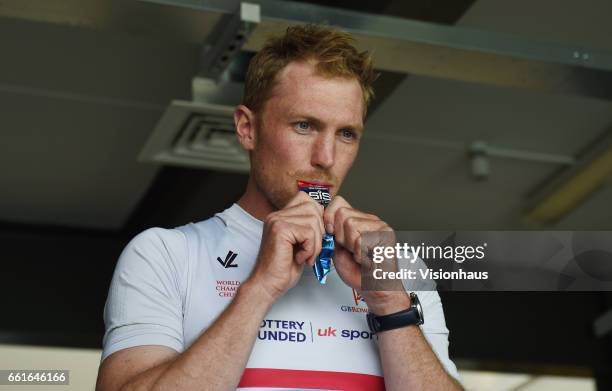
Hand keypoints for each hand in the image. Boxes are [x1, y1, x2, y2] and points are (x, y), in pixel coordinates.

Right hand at [248, 192, 323, 301]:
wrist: (269, 285)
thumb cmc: (284, 268)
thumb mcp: (300, 243)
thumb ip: (309, 227)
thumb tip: (327, 218)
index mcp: (280, 215)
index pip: (306, 199)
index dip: (317, 216)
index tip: (317, 236)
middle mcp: (276, 215)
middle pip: (313, 208)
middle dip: (319, 231)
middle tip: (311, 249)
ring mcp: (276, 221)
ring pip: (313, 221)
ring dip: (315, 243)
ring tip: (306, 256)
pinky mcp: (280, 230)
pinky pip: (308, 233)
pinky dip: (310, 249)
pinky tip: (300, 258)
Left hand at [324, 196, 409, 313]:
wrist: (373, 289)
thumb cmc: (357, 271)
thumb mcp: (336, 247)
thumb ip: (331, 232)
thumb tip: (322, 217)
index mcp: (359, 220)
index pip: (338, 202)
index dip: (329, 217)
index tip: (331, 234)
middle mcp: (371, 220)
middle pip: (342, 214)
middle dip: (340, 236)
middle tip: (350, 250)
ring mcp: (380, 226)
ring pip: (350, 224)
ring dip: (350, 245)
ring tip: (359, 254)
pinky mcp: (386, 236)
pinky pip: (361, 239)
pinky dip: (359, 254)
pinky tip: (366, 260)